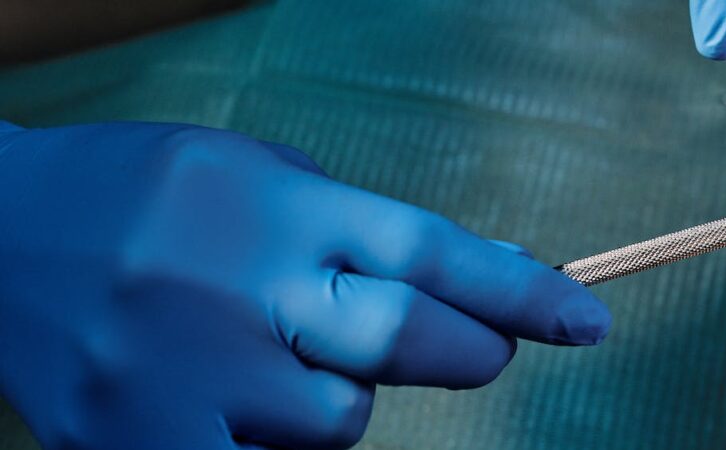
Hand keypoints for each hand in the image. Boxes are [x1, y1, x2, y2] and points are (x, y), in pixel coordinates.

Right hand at [0, 121, 609, 448]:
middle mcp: (234, 287)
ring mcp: (183, 373)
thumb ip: (352, 226)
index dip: (520, 293)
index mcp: (273, 206)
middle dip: (468, 351)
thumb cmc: (144, 198)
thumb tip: (476, 283)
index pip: (428, 251)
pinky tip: (236, 406)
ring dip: (338, 400)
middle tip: (476, 347)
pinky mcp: (138, 442)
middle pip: (403, 340)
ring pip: (338, 424)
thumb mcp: (254, 173)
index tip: (585, 322)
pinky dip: (272, 444)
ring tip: (275, 358)